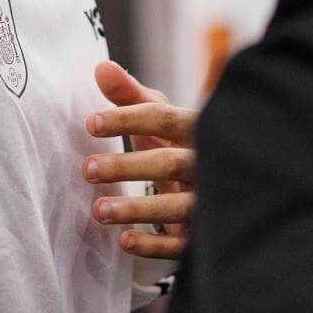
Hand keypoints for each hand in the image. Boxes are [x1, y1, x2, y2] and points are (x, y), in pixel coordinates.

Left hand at [81, 60, 196, 259]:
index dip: (126, 119)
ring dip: (136, 209)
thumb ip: (130, 94)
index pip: (162, 118)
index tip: (90, 123)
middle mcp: (207, 162)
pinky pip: (182, 243)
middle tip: (87, 169)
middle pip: (169, 162)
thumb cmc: (180, 140)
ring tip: (98, 210)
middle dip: (126, 167)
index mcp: (196, 128)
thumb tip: (100, 68)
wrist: (225, 178)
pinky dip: (153, 244)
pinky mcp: (204, 232)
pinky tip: (125, 240)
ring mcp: (209, 199)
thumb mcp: (160, 115)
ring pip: (176, 205)